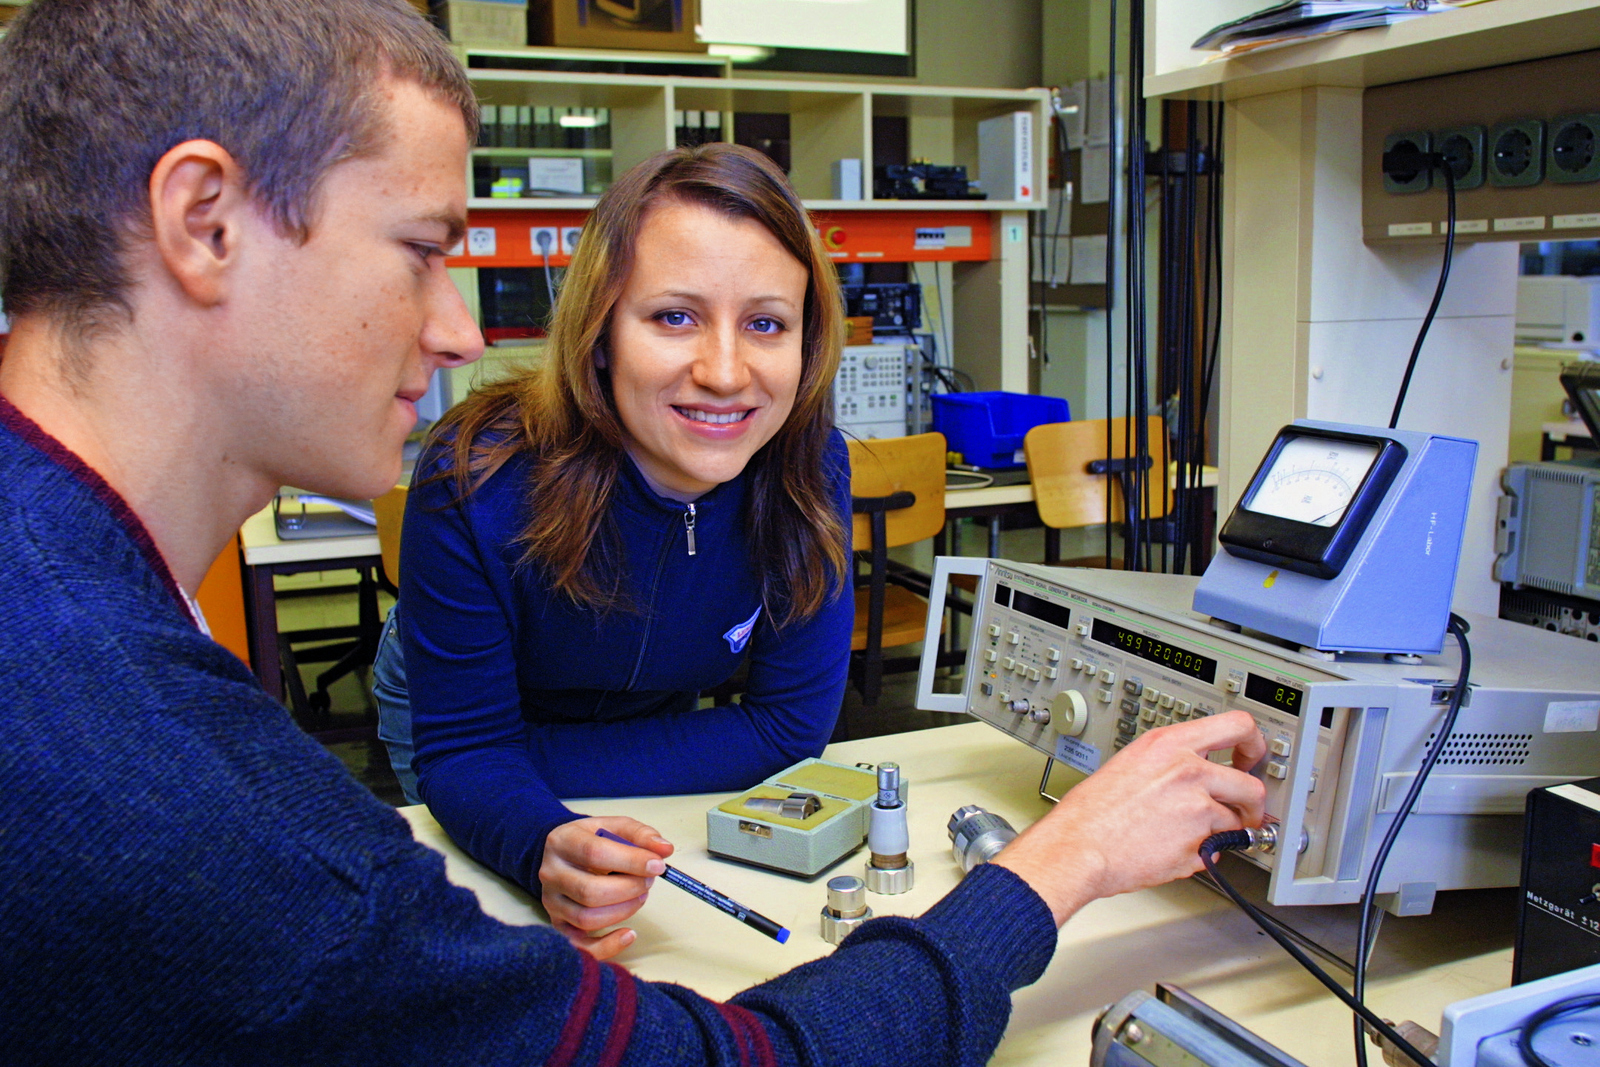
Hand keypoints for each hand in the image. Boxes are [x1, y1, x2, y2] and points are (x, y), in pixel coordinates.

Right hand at [540, 816, 673, 959]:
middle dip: (629, 889)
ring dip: (624, 911)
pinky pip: (581, 947)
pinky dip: (608, 946)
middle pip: (590, 891)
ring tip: (640, 896)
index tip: (657, 865)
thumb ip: (641, 835)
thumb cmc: (592, 840)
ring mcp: (552, 902)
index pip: (594, 853)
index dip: (630, 861)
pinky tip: (629, 934)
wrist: (563, 854)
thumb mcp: (615, 827)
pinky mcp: (559, 925)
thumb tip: (664, 850)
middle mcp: (551, 874)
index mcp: (563, 842)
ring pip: (587, 919)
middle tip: (648, 882)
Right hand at [994, 710, 1266, 925]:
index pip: (1238, 726)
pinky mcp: (1199, 844)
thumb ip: (1171, 762)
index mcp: (1170, 744)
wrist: (1079, 846)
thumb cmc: (1093, 811)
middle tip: (1244, 813)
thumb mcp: (1132, 762)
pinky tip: (1177, 850)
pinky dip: (1204, 855)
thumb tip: (1199, 772)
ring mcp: (1197, 809)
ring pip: (1236, 822)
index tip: (1253, 758)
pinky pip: (1218, 851)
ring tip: (1195, 837)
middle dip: (1253, 806)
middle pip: (1252, 785)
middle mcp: (1189, 771)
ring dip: (1222, 833)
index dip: (1255, 744)